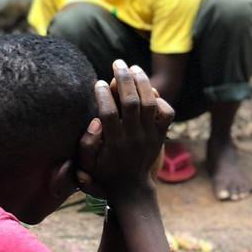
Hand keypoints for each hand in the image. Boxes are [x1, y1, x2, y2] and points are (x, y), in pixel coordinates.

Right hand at [76, 61, 172, 199]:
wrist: (131, 188)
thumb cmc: (103, 173)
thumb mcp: (86, 165)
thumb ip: (85, 144)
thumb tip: (95, 121)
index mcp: (115, 144)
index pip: (109, 114)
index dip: (103, 95)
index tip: (97, 82)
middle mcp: (134, 138)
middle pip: (132, 103)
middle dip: (124, 80)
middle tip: (117, 63)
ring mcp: (150, 136)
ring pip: (150, 104)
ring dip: (142, 83)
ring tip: (133, 67)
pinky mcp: (160, 135)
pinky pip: (166, 114)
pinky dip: (160, 100)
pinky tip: (149, 90)